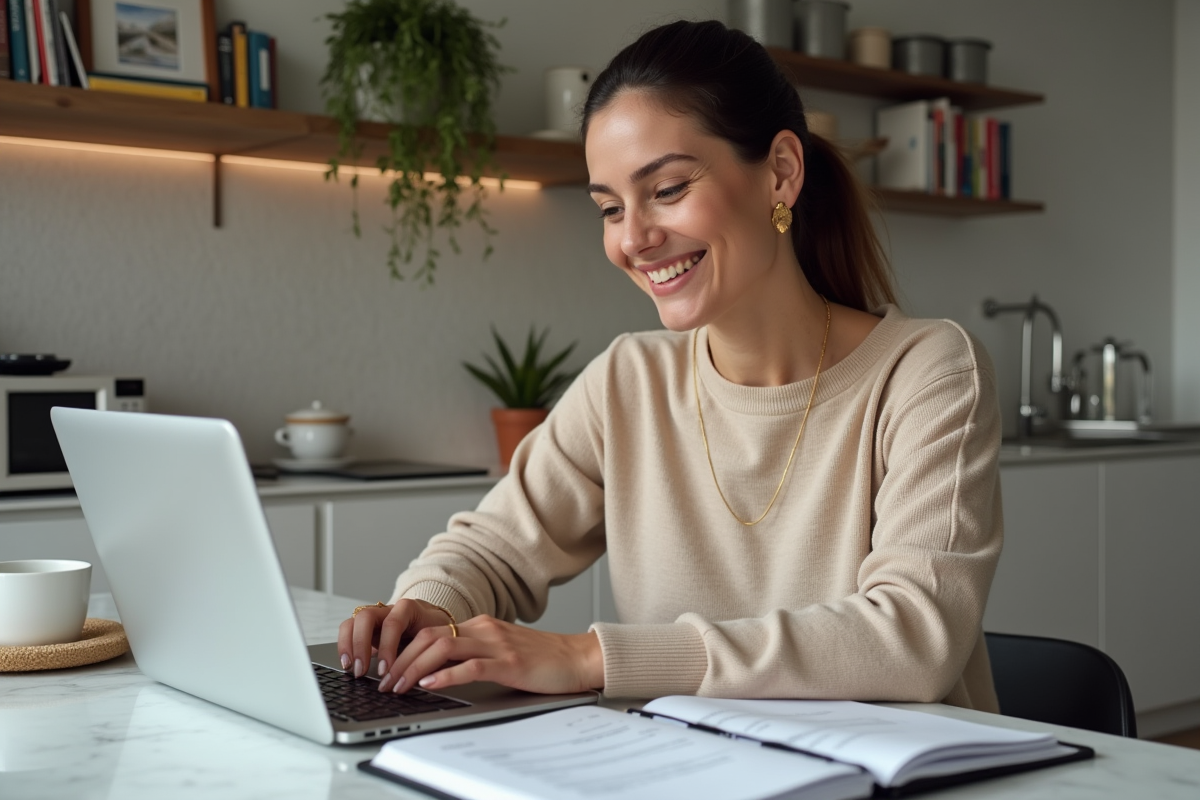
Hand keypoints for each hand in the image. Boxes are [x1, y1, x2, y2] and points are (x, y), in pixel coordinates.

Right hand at [337, 599, 451, 678]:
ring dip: (347, 645)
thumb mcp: (436, 638)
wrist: (432, 620)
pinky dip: (345, 646)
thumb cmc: (435, 630)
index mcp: (408, 609)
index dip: (387, 646)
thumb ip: (427, 651)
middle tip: (362, 671)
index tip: (384, 670)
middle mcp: (387, 610)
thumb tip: (420, 676)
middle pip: (365, 617)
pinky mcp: (365, 628)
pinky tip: (348, 664)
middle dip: (361, 644)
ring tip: (350, 668)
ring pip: (352, 622)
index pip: (393, 622)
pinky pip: (348, 631)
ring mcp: (374, 617)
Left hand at [377, 614, 604, 695]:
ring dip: (415, 668)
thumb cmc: (542, 659)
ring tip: (399, 685)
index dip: (403, 649)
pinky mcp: (510, 663)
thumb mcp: (501, 650)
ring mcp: (497, 644)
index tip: (387, 667)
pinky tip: (431, 684)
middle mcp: (484, 629)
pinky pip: (470, 666)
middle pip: (429, 637)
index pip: (430, 631)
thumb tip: (438, 670)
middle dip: (400, 659)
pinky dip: (446, 675)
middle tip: (384, 681)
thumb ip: (473, 654)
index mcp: (480, 625)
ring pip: (443, 648)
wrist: (578, 657)